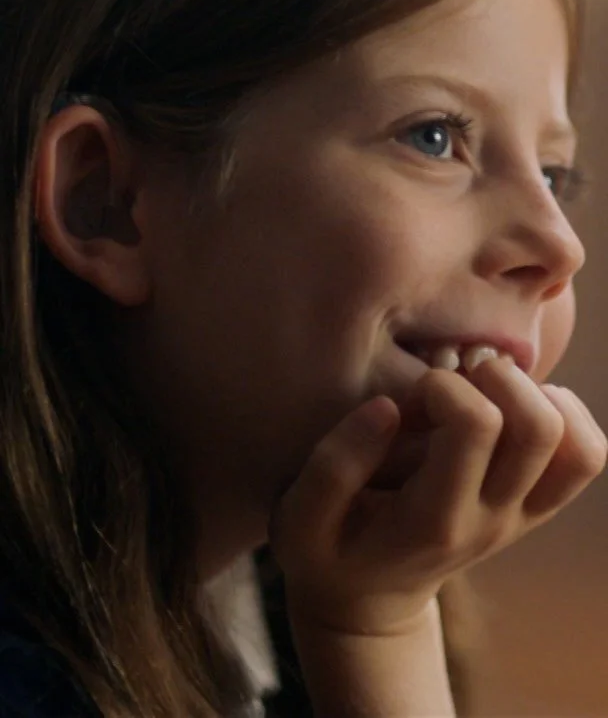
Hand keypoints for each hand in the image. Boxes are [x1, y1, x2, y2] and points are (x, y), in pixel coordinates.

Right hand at [270, 358, 606, 636]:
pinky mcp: (534, 508)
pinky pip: (584, 457)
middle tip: (452, 382)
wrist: (368, 603)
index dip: (443, 385)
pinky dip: (563, 415)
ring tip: (481, 391)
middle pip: (540, 426)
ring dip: (532, 392)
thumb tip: (389, 407)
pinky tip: (510, 404)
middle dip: (496, 376)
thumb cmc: (327, 551)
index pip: (477, 424)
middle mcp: (491, 519)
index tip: (406, 397)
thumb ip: (334, 465)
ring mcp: (520, 516)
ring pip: (574, 442)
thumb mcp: (300, 519)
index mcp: (433, 520)